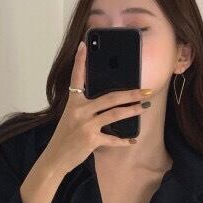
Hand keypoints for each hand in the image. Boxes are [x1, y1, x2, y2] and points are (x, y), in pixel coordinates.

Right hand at [43, 40, 153, 175]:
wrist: (55, 158)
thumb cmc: (65, 136)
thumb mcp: (71, 117)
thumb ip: (85, 107)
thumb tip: (108, 101)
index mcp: (73, 102)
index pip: (77, 77)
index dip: (80, 61)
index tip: (84, 45)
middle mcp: (79, 111)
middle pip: (110, 97)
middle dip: (131, 94)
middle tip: (146, 90)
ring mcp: (85, 125)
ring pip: (114, 114)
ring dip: (132, 111)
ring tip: (144, 107)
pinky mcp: (91, 140)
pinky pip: (112, 139)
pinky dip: (123, 140)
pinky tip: (132, 140)